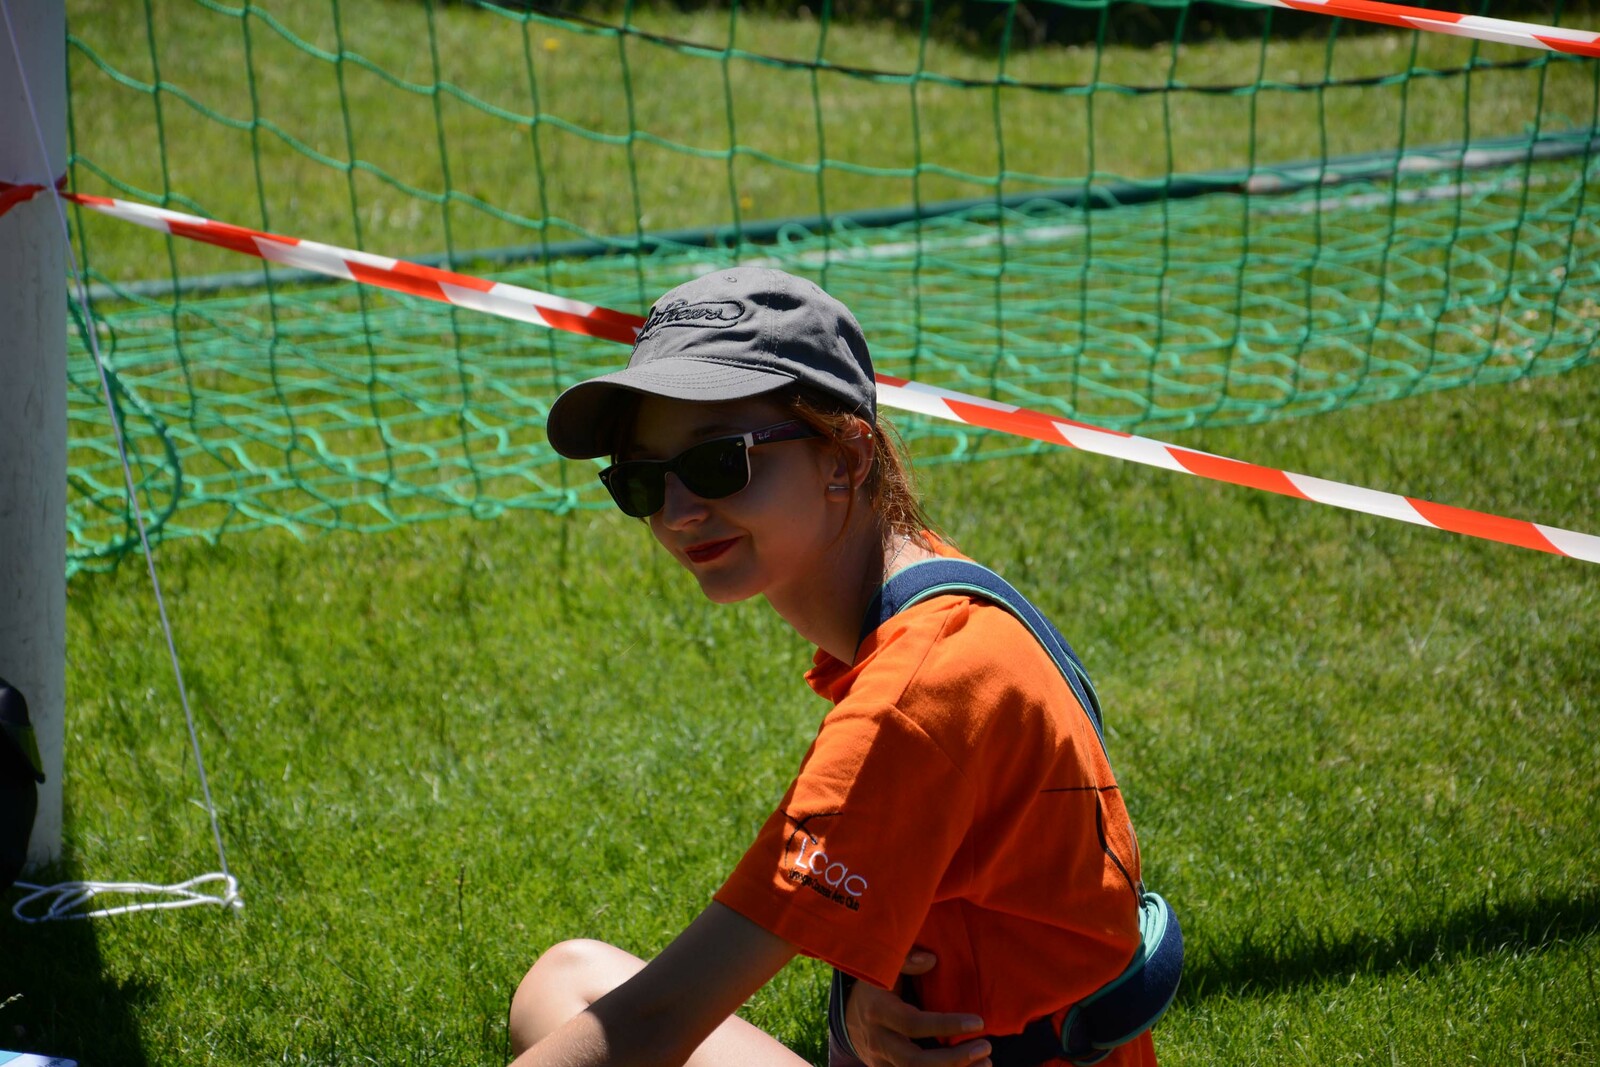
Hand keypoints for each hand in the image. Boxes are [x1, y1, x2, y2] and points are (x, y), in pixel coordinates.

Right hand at [844, 950, 990, 1066]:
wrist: (848, 1016)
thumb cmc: (876, 986)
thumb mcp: (883, 968)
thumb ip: (906, 960)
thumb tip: (931, 960)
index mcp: (879, 1011)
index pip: (913, 1024)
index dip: (946, 1025)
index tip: (978, 1022)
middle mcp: (878, 1041)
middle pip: (914, 1062)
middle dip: (953, 1060)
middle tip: (985, 1047)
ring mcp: (881, 1062)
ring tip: (985, 1062)